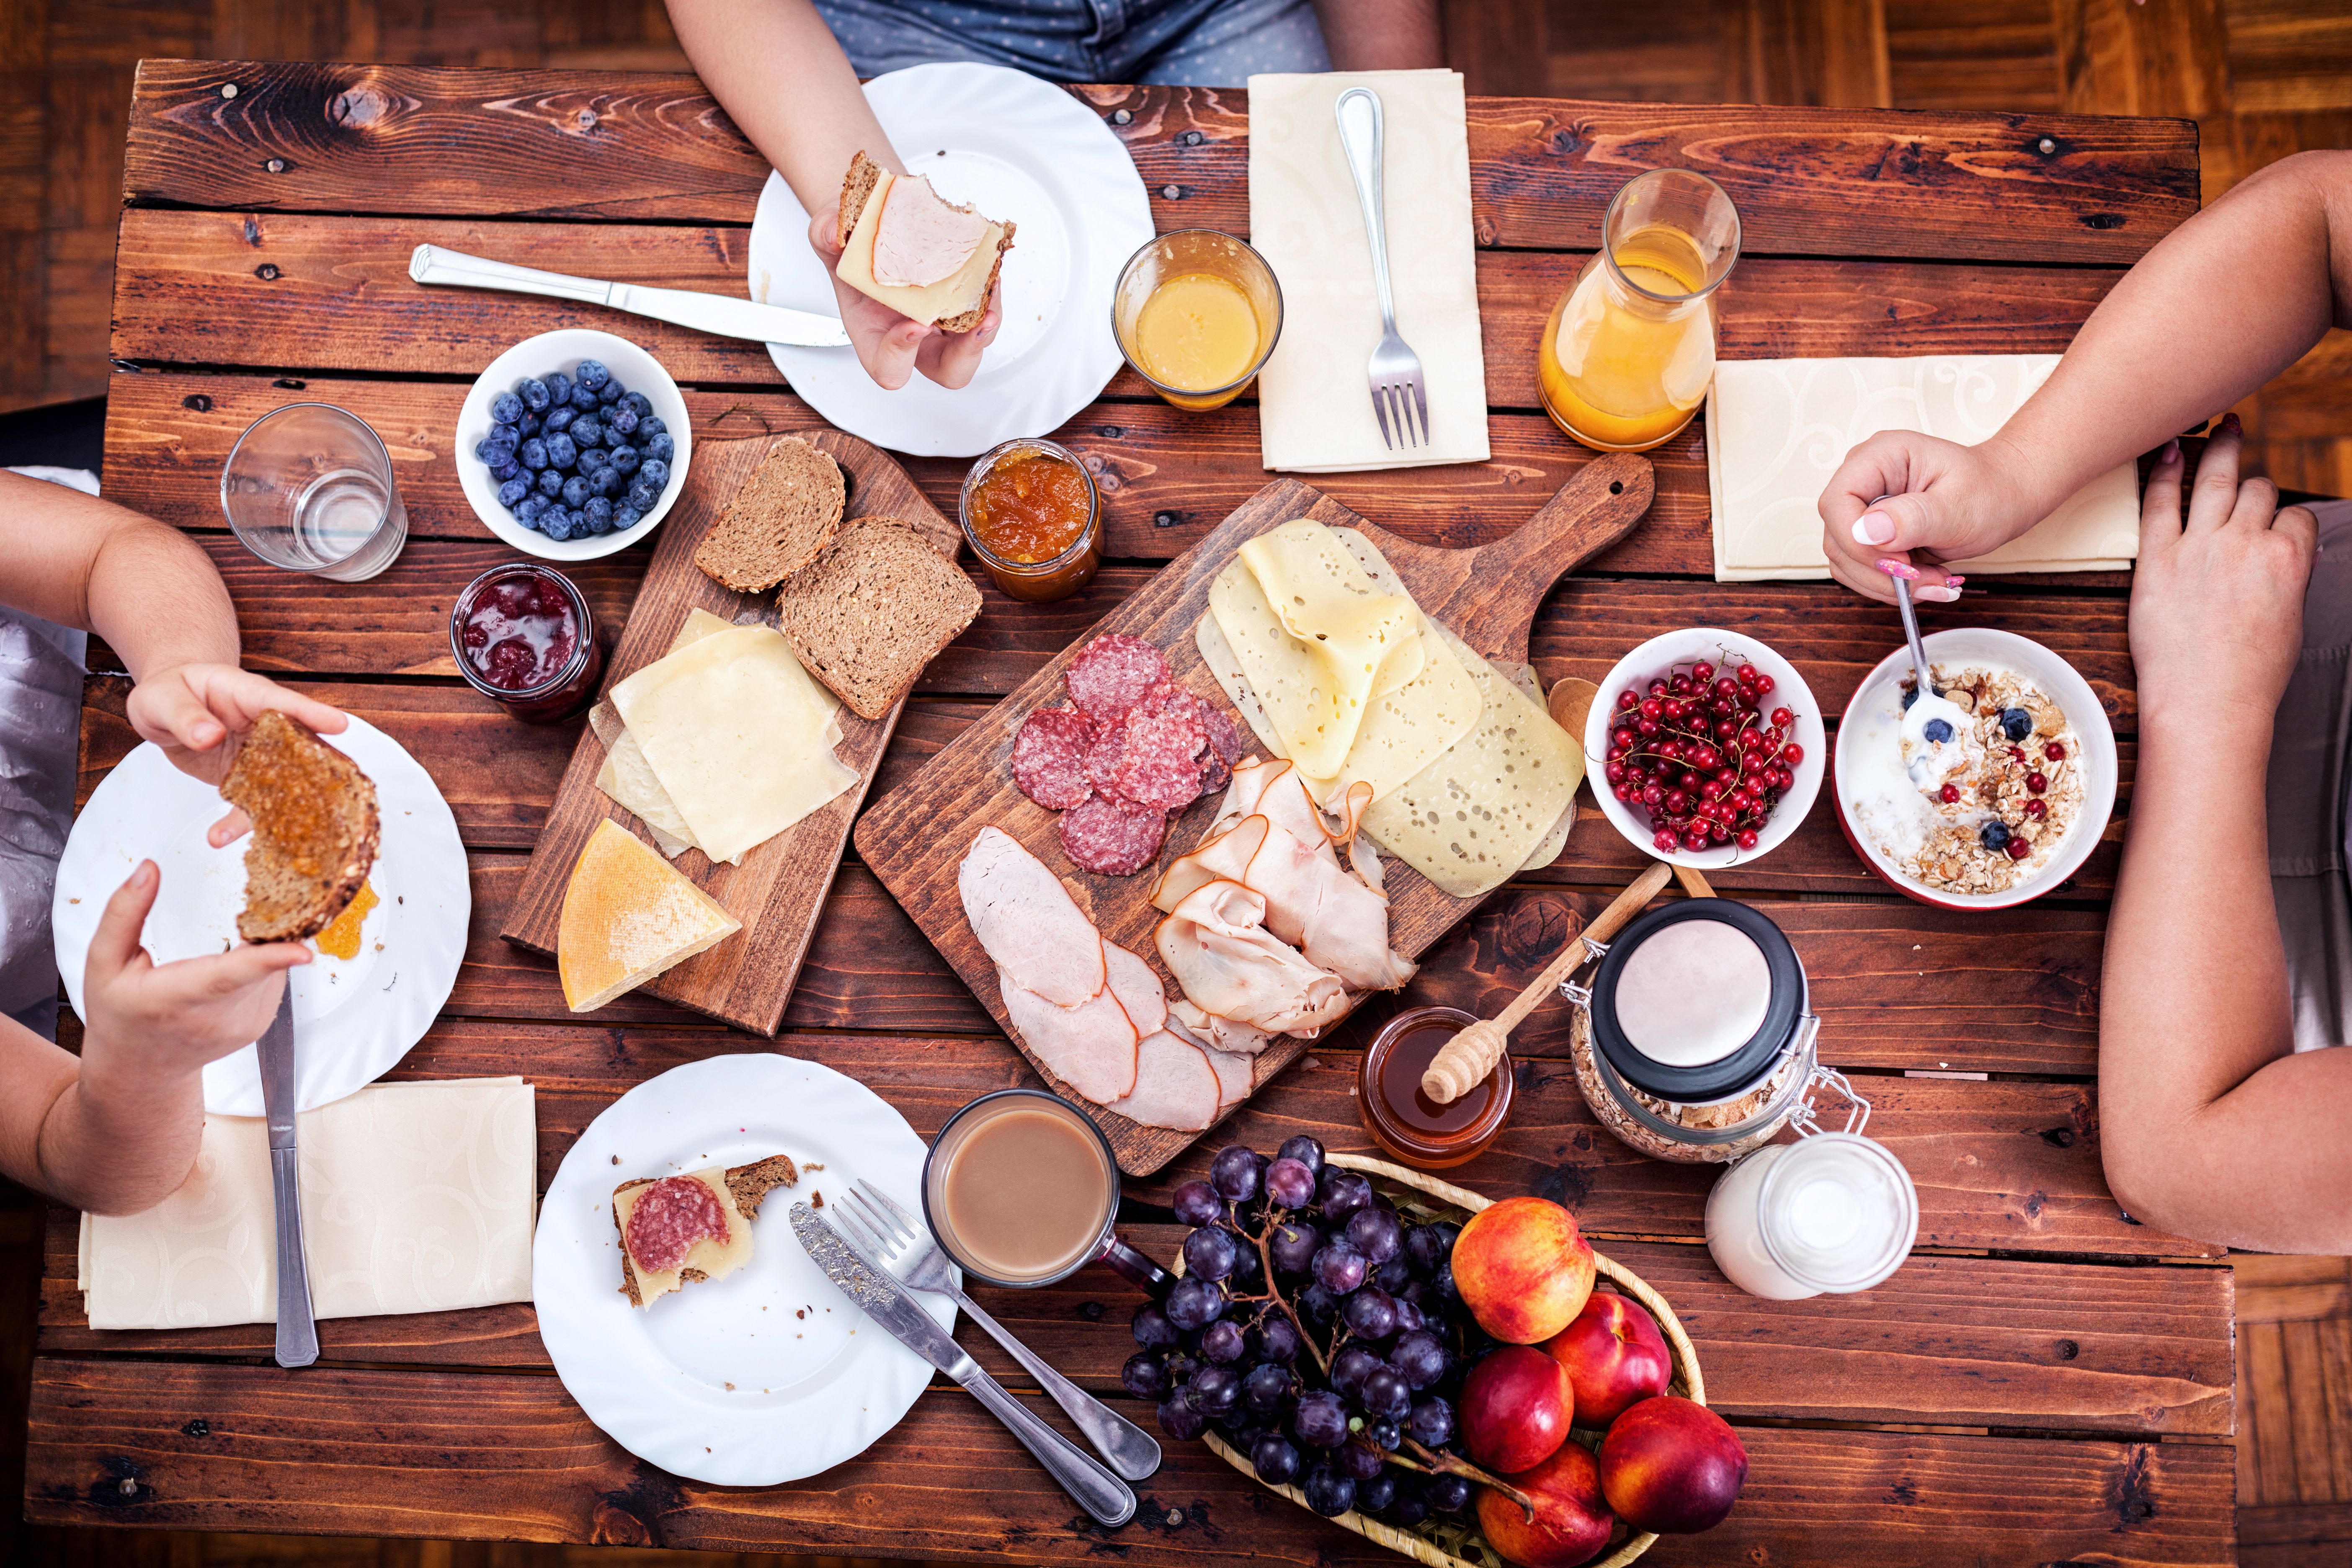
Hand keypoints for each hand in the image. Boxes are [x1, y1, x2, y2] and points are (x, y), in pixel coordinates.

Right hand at [78, 860, 309, 1083]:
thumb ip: (124, 913)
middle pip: (259, 963)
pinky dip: (264, 963)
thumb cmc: (119, 1013)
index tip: (302, 949)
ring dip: (262, 945)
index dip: (268, 960)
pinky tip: (237, 963)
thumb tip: (149, 869)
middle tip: (267, 899)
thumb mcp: (104, 963)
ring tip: (234, 941)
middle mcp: (215, 1018)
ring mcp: (244, 1024)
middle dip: (270, 928)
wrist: (141, 1069)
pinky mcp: (261, 1023)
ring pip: (272, 968)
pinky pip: (274, 979)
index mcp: (173, 999)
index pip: (227, 977)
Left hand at [125, 663, 348, 845]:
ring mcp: (259, 755)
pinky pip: (249, 804)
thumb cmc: (170, 694)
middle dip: (319, 770)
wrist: (166, 712)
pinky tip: (220, 836)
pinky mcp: (247, 781)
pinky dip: (238, 823)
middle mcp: (263, 727)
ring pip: (282, 782)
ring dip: (283, 808)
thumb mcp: (162, 698)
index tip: (338, 725)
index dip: (312, 713)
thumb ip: (184, 716)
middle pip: (299, 746)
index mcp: (247, 695)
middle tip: (335, 792)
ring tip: (278, 830)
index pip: (282, 702)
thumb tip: (209, 735)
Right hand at [808, 205, 1001, 390]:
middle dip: (967, 355)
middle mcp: (913, 339)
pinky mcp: (961, 302)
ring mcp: (941, 324)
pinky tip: (987, 267)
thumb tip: (833, 234)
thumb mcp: (826, 234)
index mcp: (874, 336)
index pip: (890, 369)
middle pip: (948, 372)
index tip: (914, 323)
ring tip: (990, 285)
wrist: (872, 221)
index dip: (903, 355)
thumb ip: (824, 235)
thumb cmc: (849, 243)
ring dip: (988, 322)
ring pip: (975, 342)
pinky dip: (989, 291)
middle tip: (976, 325)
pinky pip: (984, 309)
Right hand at [1817, 429, 2043, 604]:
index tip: (1900, 561)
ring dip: (1886, 583)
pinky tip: (1923, 580)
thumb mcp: (1960, 506)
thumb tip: (1864, 531)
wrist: (2006, 496)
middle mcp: (1864, 480)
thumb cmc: (1990, 491)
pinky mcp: (1870, 535)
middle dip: (1879, 570)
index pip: (1837, 502)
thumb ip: (1913, 518)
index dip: (1857, 540)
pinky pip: (1859, 570)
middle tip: (1926, 579)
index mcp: (1880, 457)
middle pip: (1837, 536)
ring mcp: (1864, 509)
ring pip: (1845, 560)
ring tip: (1933, 581)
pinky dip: (1889, 585)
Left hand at [2129, 417, 2316, 727]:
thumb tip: (2288, 557)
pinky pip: (2159, 501)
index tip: (2275, 525)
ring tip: (2220, 429)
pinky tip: (2168, 448)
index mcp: (2289, 558)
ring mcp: (2200, 547)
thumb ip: (2286, 578)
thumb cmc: (2248, 675)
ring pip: (2218, 481)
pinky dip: (2163, 469)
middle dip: (2253, 483)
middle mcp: (2247, 543)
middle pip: (2257, 491)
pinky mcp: (2158, 559)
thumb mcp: (2288, 620)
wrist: (2206, 704)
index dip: (2286, 520)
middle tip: (2244, 454)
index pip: (2296, 515)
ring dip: (2221, 449)